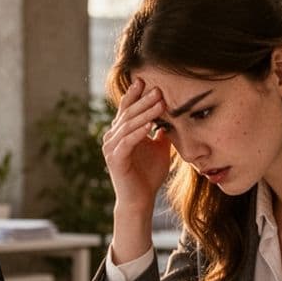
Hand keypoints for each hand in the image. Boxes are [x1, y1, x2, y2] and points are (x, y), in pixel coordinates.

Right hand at [102, 78, 171, 216]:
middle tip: (158, 88)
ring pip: (129, 125)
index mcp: (121, 133)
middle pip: (128, 113)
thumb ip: (162, 133)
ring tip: (159, 102)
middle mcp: (112, 137)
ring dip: (145, 112)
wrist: (140, 200)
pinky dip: (140, 131)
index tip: (147, 80)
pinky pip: (128, 141)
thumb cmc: (149, 176)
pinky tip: (151, 123)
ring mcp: (111, 148)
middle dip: (144, 100)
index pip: (127, 109)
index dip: (135, 94)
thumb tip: (170, 118)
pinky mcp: (115, 158)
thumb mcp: (159, 149)